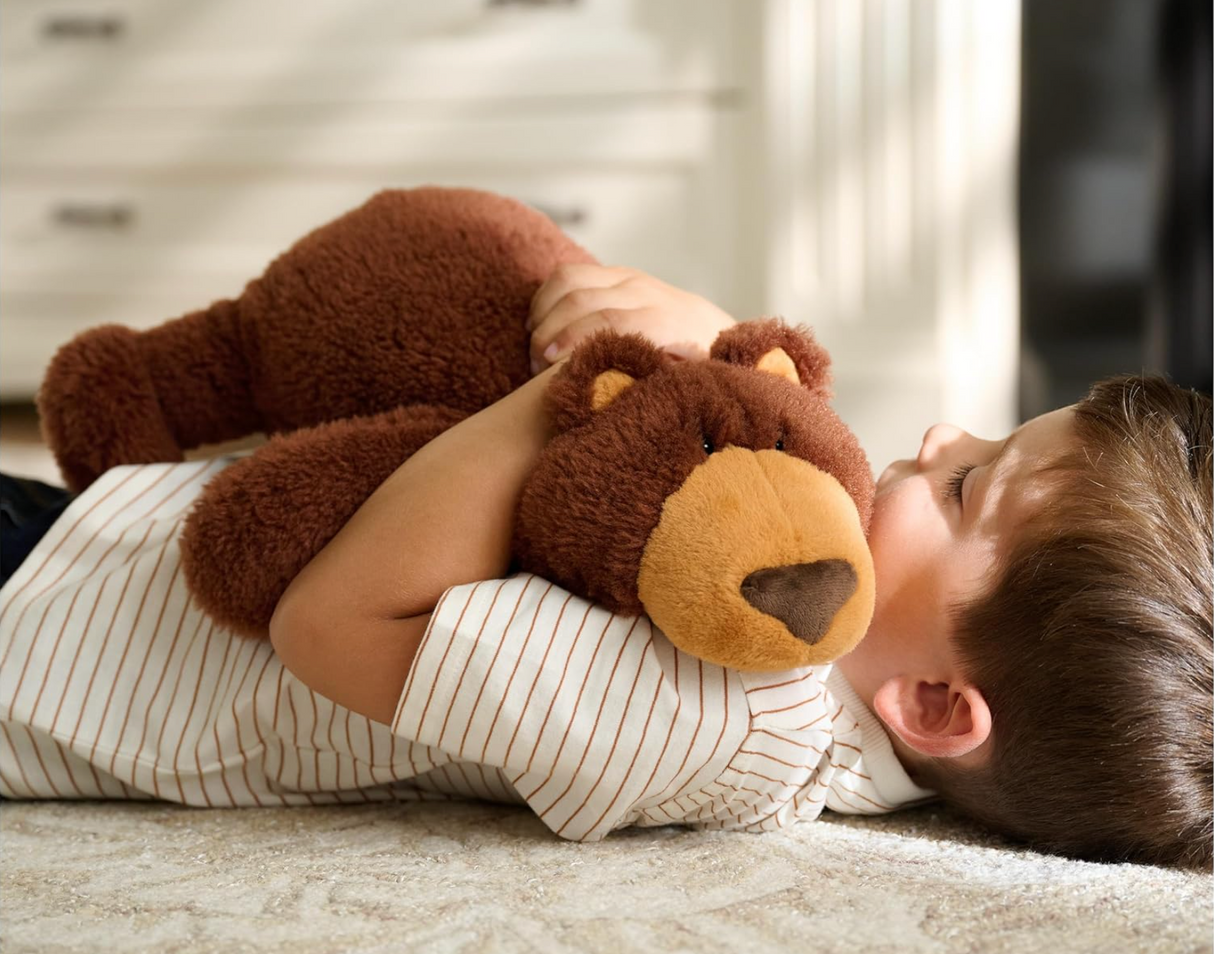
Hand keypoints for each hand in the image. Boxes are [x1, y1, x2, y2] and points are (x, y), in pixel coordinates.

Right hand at [527, 264, 734, 375]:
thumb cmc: (695, 368)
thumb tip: (612, 399)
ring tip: (534, 346)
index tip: (547, 366)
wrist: (712, 331)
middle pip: (582, 300)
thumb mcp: (685, 381)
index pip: (610, 321)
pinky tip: (538, 323)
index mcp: (665, 321)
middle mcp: (644, 292)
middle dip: (549, 332)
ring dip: (543, 312)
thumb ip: (653, 383)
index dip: (574, 341)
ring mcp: (628, 278)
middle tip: (534, 366)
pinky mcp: (614, 273)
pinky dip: (545, 296)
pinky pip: (568, 274)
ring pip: (569, 280)